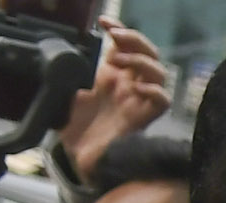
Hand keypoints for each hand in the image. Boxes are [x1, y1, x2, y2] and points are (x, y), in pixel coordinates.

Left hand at [60, 20, 172, 180]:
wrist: (77, 157)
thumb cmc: (73, 126)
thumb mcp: (66, 88)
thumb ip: (71, 69)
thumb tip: (63, 49)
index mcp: (112, 75)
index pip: (125, 45)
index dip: (119, 29)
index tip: (104, 22)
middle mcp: (128, 86)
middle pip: (148, 54)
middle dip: (134, 39)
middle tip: (115, 37)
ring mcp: (137, 101)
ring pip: (159, 73)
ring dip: (142, 61)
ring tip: (120, 61)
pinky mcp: (143, 120)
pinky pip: (162, 101)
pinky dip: (154, 91)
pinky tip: (137, 89)